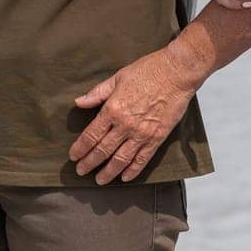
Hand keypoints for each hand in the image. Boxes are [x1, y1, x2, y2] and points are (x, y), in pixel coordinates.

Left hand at [69, 48, 200, 184]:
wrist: (176, 72)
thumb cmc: (148, 70)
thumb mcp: (118, 77)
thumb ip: (98, 93)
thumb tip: (79, 103)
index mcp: (113, 109)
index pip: (91, 135)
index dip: (80, 148)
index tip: (74, 156)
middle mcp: (125, 125)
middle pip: (103, 150)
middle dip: (89, 163)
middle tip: (81, 171)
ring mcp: (142, 133)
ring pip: (121, 159)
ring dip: (108, 172)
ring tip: (99, 180)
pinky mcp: (157, 138)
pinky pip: (143, 159)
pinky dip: (133, 170)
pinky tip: (125, 177)